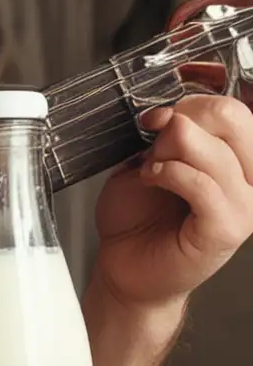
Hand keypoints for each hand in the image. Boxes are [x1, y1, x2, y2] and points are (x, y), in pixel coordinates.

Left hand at [92, 94, 252, 312]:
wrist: (125, 263)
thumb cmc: (138, 216)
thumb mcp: (148, 158)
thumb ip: (165, 134)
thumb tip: (173, 114)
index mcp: (237, 157)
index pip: (233, 108)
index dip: (188, 103)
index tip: (155, 118)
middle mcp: (250, 178)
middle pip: (233, 118)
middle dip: (181, 124)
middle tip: (153, 146)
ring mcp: (245, 205)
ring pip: (216, 151)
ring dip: (168, 152)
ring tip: (150, 170)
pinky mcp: (227, 230)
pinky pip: (204, 186)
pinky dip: (171, 174)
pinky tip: (152, 179)